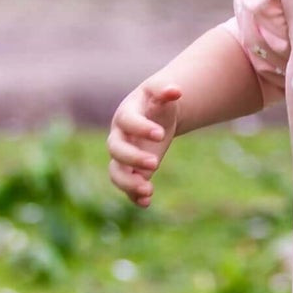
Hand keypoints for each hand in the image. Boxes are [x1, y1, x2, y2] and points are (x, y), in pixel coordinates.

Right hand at [107, 80, 181, 207]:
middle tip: (155, 163)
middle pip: (116, 150)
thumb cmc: (156, 103)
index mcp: (126, 115)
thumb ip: (165, 91)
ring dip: (129, 183)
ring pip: (116, 172)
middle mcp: (119, 137)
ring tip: (148, 190)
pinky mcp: (130, 171)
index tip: (161, 135)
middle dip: (133, 158)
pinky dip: (133, 196)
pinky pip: (125, 186)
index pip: (127, 122)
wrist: (154, 117)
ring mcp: (122, 157)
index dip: (141, 128)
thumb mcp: (160, 94)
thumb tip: (176, 90)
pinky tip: (147, 202)